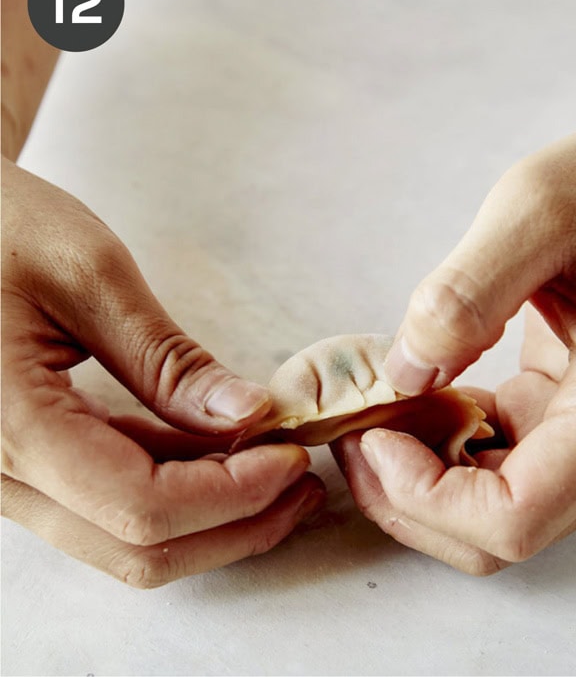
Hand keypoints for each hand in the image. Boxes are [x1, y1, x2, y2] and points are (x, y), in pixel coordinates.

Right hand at [1, 158, 324, 585]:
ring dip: (210, 512)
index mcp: (8, 426)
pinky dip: (173, 484)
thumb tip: (249, 415)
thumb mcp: (90, 276)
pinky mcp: (26, 459)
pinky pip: (106, 495)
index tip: (292, 456)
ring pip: (123, 533)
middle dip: (233, 521)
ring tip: (278, 470)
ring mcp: (8, 475)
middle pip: (136, 543)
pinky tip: (222, 454)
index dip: (232, 493)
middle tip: (301, 481)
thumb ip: (168, 361)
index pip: (142, 506)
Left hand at [333, 125, 575, 573]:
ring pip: (484, 504)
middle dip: (403, 493)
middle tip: (348, 431)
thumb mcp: (541, 214)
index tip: (372, 434)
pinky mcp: (553, 411)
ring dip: (412, 472)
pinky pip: (487, 457)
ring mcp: (575, 432)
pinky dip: (434, 440)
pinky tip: (405, 393)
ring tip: (366, 411)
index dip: (427, 497)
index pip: (514, 517)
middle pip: (491, 531)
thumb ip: (469, 293)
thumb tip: (405, 373)